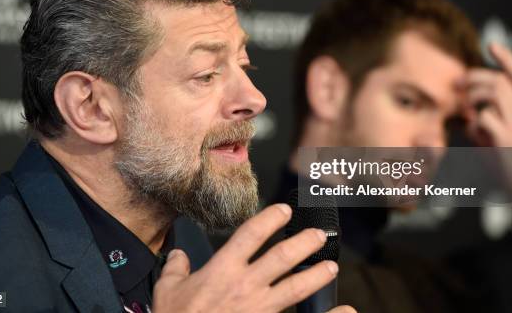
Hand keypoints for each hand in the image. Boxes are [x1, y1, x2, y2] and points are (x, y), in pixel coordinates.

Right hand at [152, 203, 355, 312]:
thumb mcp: (167, 291)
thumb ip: (175, 268)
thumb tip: (177, 256)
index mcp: (221, 270)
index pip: (250, 234)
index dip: (269, 218)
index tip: (284, 210)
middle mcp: (244, 286)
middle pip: (281, 257)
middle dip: (303, 242)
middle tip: (318, 235)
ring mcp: (258, 309)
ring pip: (294, 288)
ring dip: (315, 275)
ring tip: (331, 266)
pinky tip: (344, 312)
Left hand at [462, 42, 511, 147]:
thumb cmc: (510, 162)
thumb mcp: (498, 136)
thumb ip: (486, 122)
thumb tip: (467, 115)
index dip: (506, 57)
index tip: (491, 44)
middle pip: (501, 80)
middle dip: (475, 77)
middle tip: (457, 85)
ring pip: (497, 92)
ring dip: (475, 96)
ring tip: (467, 109)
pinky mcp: (508, 141)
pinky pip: (487, 118)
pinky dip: (474, 123)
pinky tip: (473, 134)